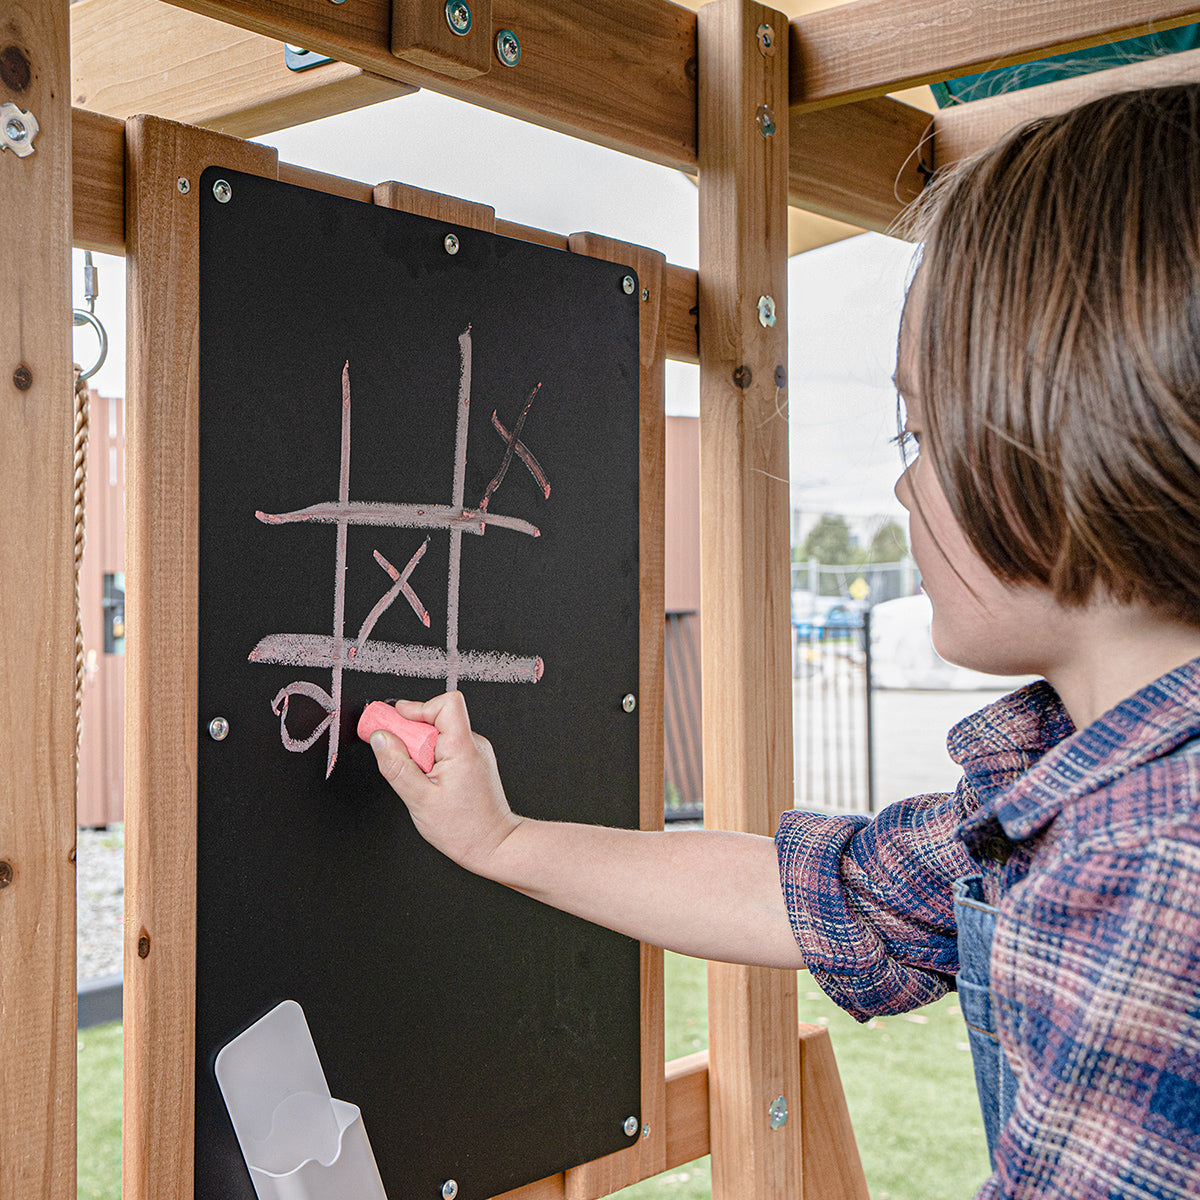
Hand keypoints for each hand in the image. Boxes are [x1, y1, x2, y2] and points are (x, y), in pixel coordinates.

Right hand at [368, 691, 521, 875]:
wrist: (494, 845)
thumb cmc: (464, 829)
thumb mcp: (419, 800)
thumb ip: (397, 766)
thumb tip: (380, 738)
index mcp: (463, 748)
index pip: (447, 703)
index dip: (419, 707)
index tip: (398, 720)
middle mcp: (473, 744)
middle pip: (437, 718)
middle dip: (412, 734)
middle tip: (399, 758)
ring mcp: (475, 752)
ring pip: (439, 734)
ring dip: (420, 749)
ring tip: (418, 777)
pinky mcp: (473, 761)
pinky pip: (446, 747)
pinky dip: (431, 757)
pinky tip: (429, 781)